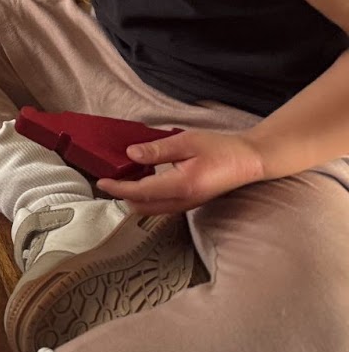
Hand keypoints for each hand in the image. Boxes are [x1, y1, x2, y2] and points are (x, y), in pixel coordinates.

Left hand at [97, 129, 267, 214]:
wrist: (249, 161)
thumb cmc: (220, 149)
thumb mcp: (187, 142)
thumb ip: (157, 150)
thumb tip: (131, 154)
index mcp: (181, 186)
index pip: (140, 192)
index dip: (118, 188)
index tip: (101, 182)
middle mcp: (183, 201)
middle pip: (143, 207)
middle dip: (123, 197)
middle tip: (108, 181)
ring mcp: (188, 204)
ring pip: (152, 209)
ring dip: (134, 198)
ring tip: (122, 180)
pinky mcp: (191, 201)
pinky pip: (162, 205)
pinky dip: (147, 197)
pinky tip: (143, 180)